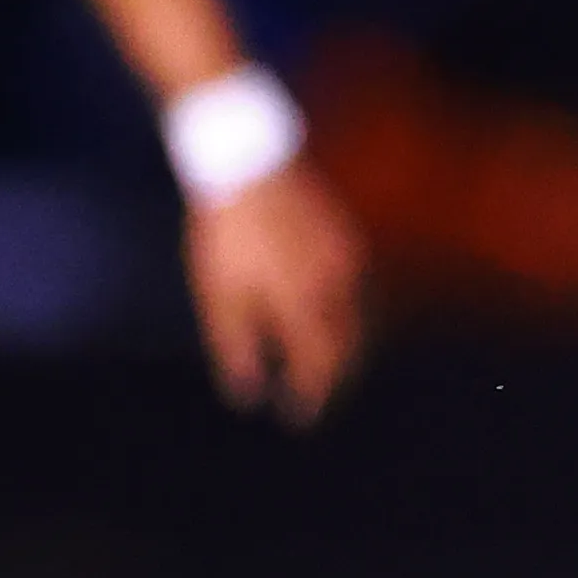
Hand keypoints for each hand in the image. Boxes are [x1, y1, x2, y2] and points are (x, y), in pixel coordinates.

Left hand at [183, 160, 367, 427]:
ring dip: (345, 345)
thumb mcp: (220, 297)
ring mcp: (345, 256)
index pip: (319, 366)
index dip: (311, 395)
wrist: (245, 161)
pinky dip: (347, 310)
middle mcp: (336, 284)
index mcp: (305, 305)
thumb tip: (249, 394)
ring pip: (358, 315)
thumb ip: (237, 349)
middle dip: (335, 376)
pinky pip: (357, 286)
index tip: (298, 416)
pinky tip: (329, 310)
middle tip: (318, 395)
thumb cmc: (226, 235)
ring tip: (326, 360)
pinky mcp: (344, 232)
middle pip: (348, 345)